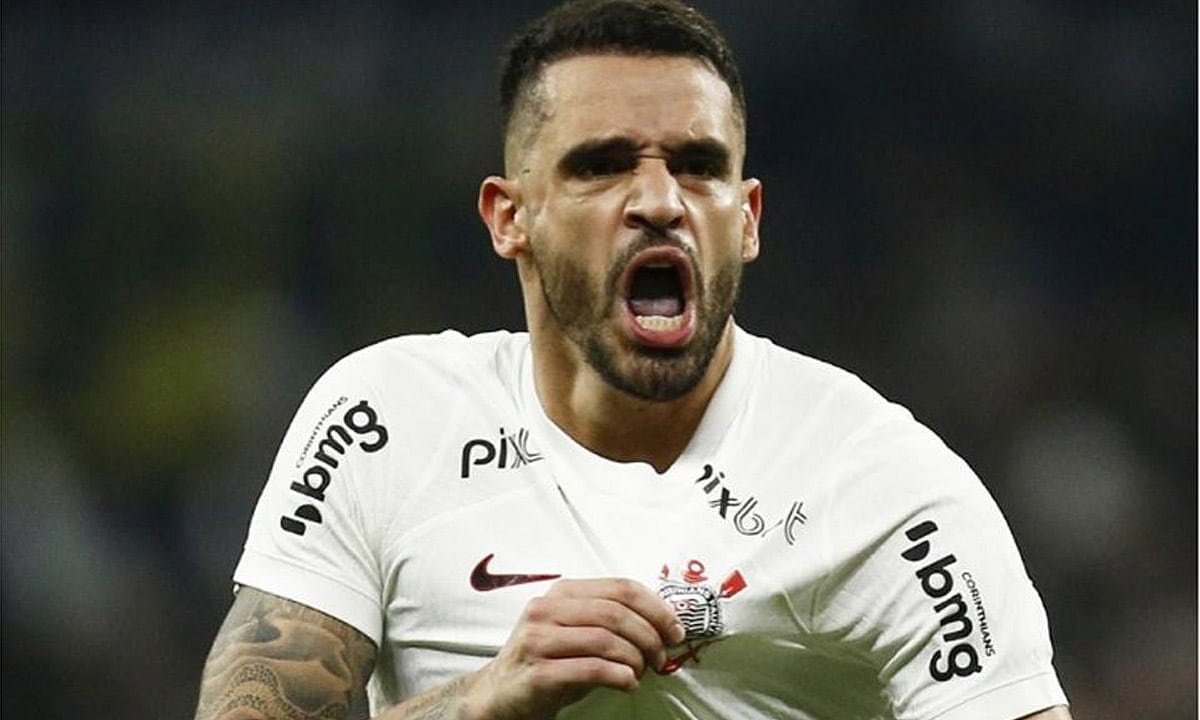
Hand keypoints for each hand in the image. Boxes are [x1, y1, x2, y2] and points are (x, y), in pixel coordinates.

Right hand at [461, 578, 686, 719]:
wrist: (501, 694)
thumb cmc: (548, 661)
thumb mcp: (576, 630)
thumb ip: (609, 620)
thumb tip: (663, 624)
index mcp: (562, 593)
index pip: (620, 588)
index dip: (655, 608)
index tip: (674, 628)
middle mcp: (546, 610)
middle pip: (615, 613)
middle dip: (649, 636)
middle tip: (661, 657)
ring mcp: (538, 640)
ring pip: (605, 640)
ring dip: (636, 659)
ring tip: (642, 672)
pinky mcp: (538, 673)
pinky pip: (591, 669)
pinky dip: (619, 676)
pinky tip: (627, 683)